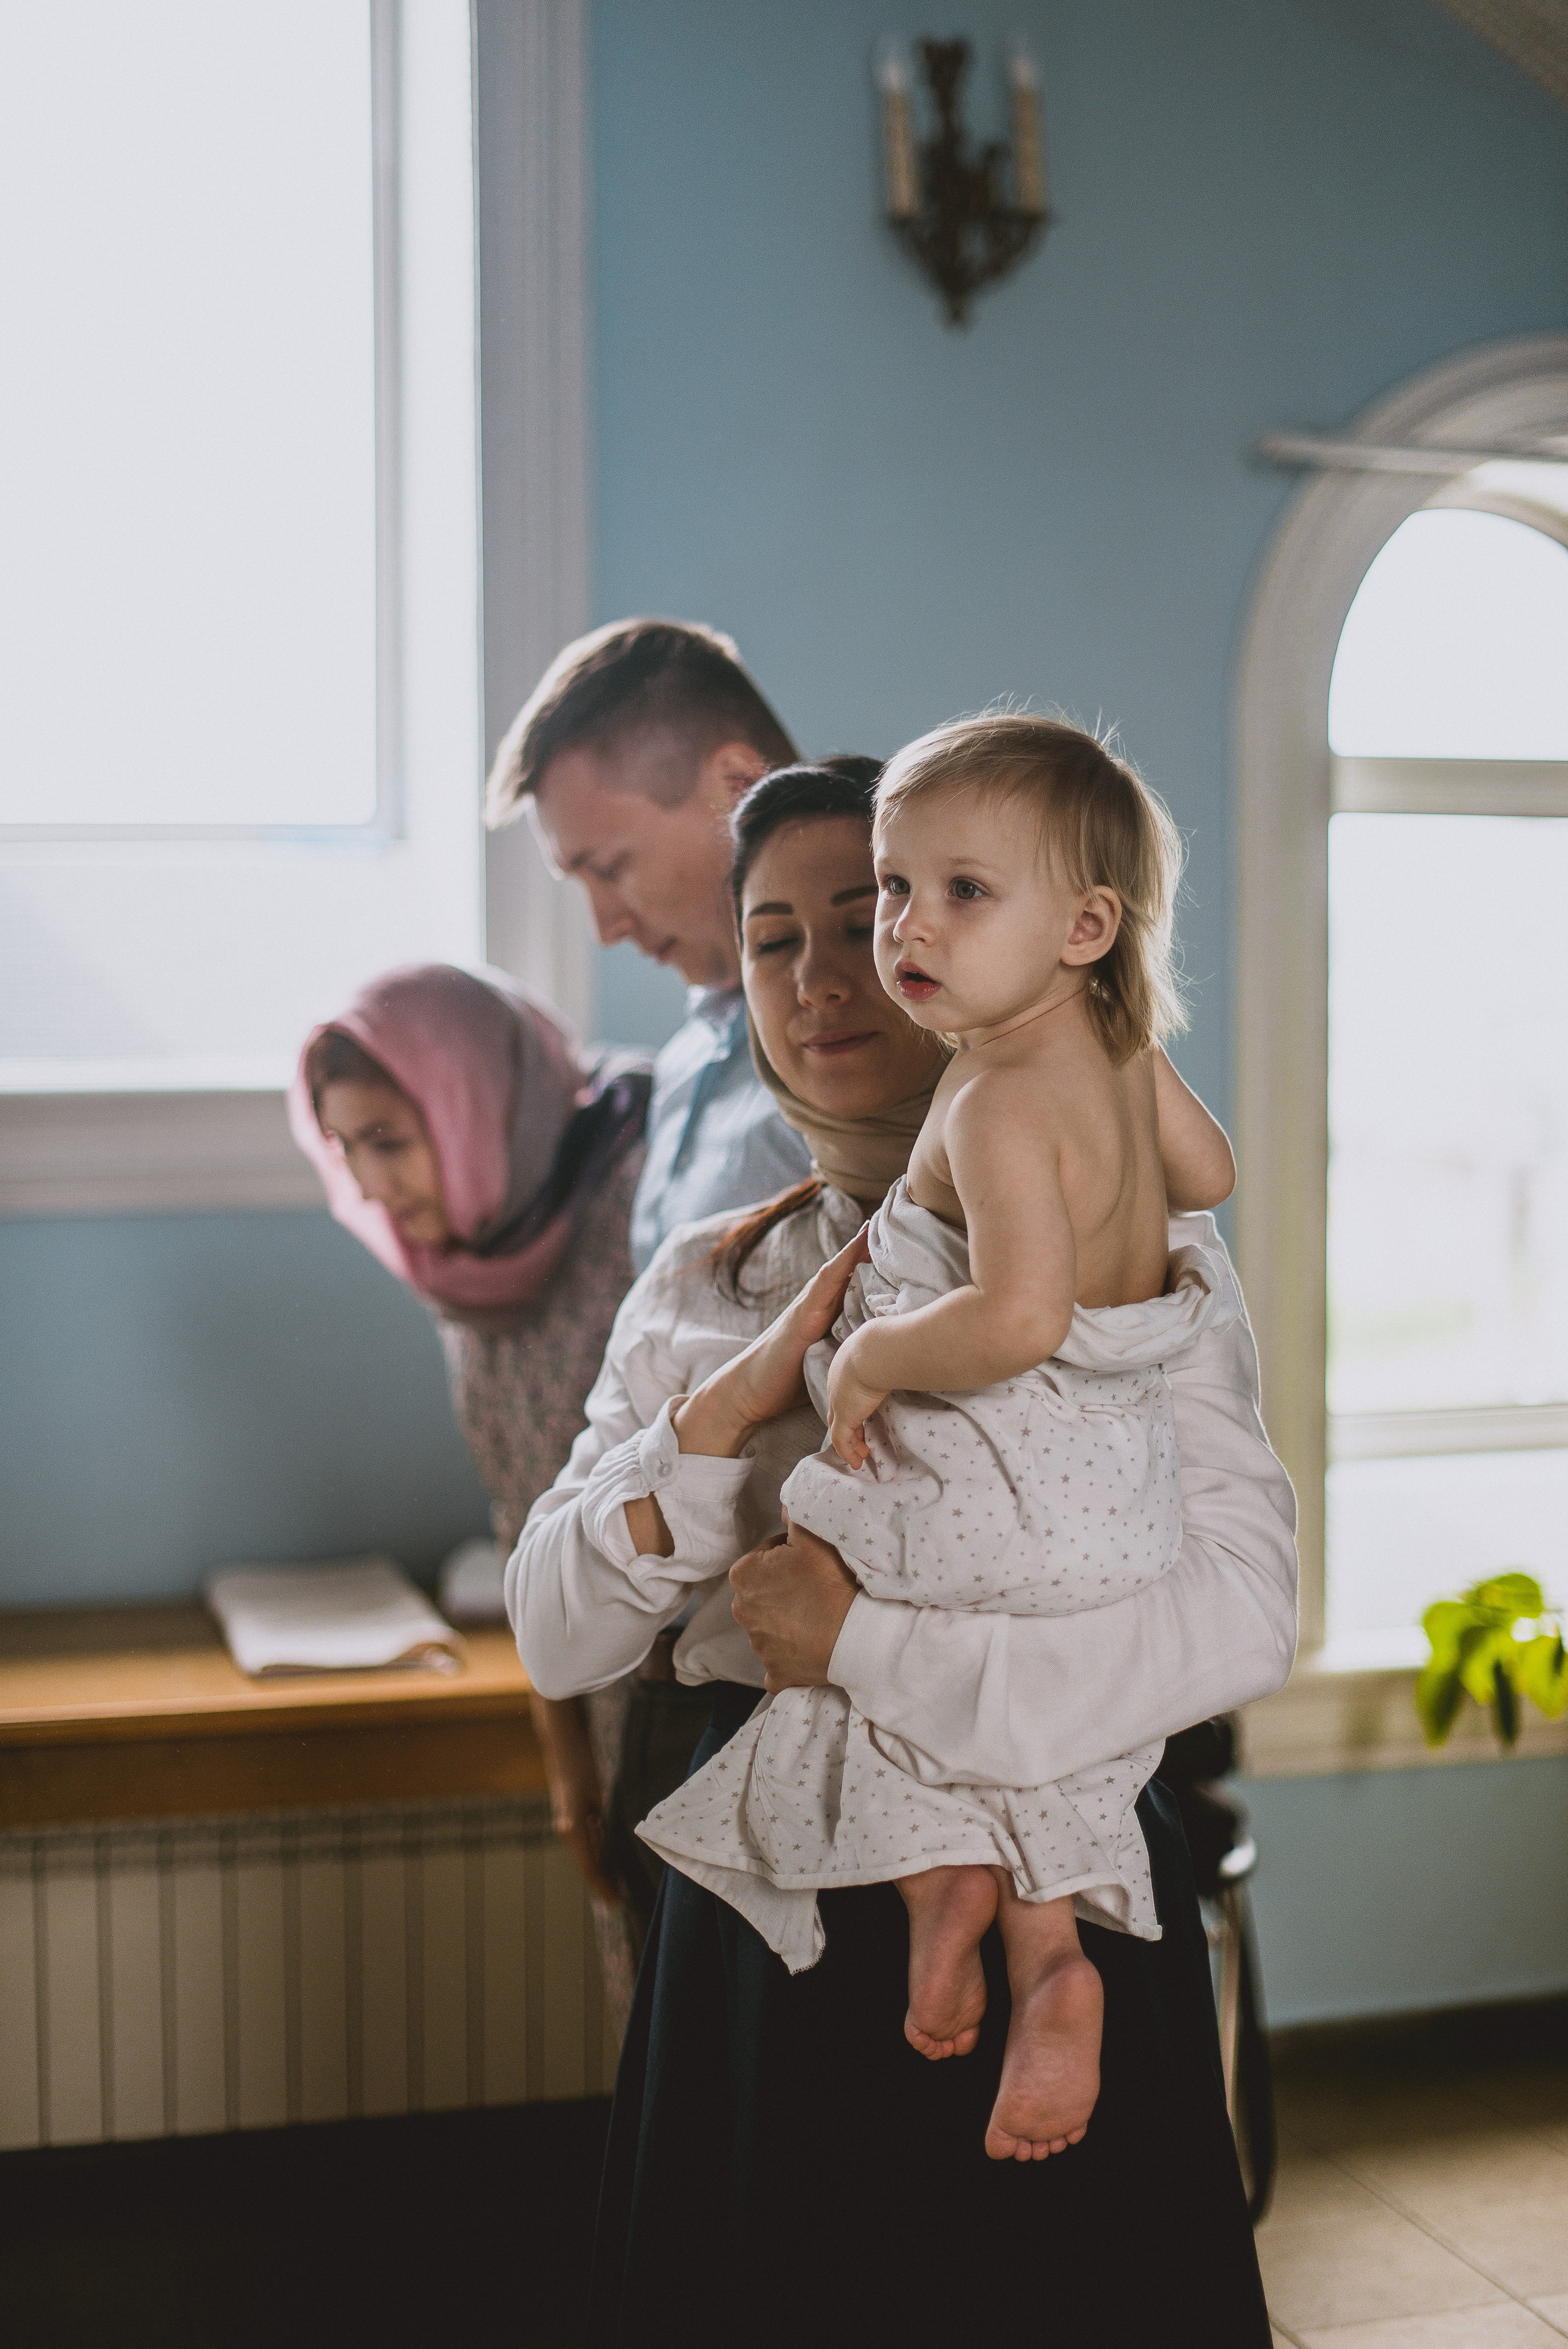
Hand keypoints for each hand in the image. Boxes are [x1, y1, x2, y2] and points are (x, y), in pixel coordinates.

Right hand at [529, 1692, 618, 1903]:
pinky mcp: (568, 1814)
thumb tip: (624, 1842)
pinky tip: (611, 1853)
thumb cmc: (582, 1762)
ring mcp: (565, 1822)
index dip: (604, 1888)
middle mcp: (565, 1829)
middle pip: (587, 1864)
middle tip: (624, 1897)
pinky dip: (597, 1850)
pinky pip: (584, 1839)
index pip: (590, 1868)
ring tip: (620, 1881)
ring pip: (586, 1852)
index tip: (618, 1904)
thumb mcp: (603, 1791)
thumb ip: (611, 1819)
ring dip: (601, 1866)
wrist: (560, 1739)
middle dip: (604, 1881)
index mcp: (572, 1828)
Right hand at [672, 1225, 871, 1458]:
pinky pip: (822, 1286)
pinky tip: (855, 1249)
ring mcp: (805, 1309)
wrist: (746, 1393)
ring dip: (855, 1250)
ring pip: (835, 1272)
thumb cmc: (786, 1383)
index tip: (897, 1244)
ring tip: (876, 1227)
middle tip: (894, 1221)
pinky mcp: (799, 1319)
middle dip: (868, 1248)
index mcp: (825, 1316)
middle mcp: (816, 1306)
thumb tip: (878, 1357)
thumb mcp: (825, 1364)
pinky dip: (839, 1266)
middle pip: (846, 1271)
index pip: (852, 1284)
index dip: (871, 1263)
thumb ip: (844, 1353)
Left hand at [729, 1514, 858, 1691]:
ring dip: (789, 1619)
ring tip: (818, 1614)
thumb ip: (793, 1511)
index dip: (790, 1556)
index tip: (809, 1563)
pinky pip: (780, 1660)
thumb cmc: (832, 1584)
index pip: (765, 1557)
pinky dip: (792, 1654)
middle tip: (816, 1587)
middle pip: (765, 1592)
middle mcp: (741, 1611)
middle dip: (784, 1588)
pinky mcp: (774, 1672)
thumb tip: (785, 1502)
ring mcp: (758, 1646)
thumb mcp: (812, 1536)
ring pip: (772, 1624)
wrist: (855, 1637)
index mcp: (743, 1575)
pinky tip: (812, 1645)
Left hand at [825, 1334, 887, 1468]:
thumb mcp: (890, 1346)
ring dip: (850, 1442)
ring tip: (862, 1454)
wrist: (877, 1350)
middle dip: (849, 1425)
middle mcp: (837, 1382)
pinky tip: (857, 1462)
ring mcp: (838, 1400)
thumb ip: (897, 1354)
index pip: (846, 1389)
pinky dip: (848, 1452)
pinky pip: (841, 1440)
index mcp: (846, 1363)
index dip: (854, 1403)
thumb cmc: (889, 1344)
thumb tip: (916, 1352)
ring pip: (838, 1427)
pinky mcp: (844, 1416)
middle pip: (838, 1409)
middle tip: (861, 1438)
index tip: (864, 1414)